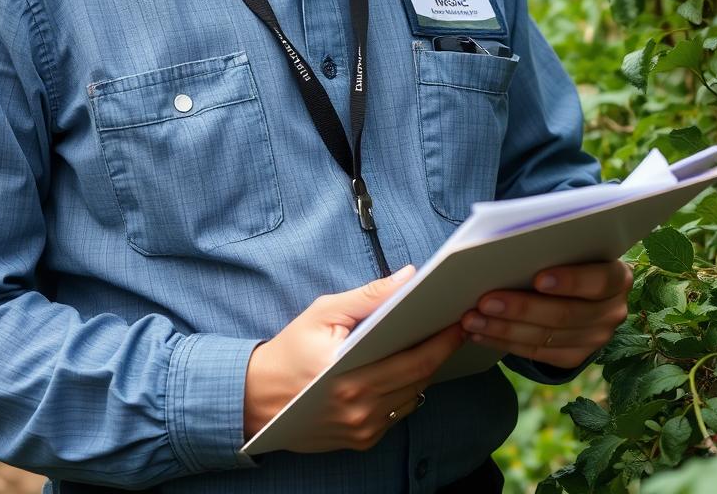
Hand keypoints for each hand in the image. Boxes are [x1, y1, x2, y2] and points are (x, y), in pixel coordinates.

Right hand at [244, 265, 464, 451]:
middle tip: (459, 327)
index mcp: (350, 375)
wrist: (257, 398)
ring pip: (413, 397)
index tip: (459, 319)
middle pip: (420, 378)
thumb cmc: (291, 349)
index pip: (414, 359)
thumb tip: (408, 277)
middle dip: (443, 351)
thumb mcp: (324, 312)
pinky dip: (408, 390)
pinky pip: (398, 413)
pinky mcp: (361, 440)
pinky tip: (411, 367)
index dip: (443, 341)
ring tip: (437, 343)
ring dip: (427, 372)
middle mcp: (359, 409)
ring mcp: (362, 429)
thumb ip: (369, 296)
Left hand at [460, 260, 632, 368]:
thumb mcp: (569, 245)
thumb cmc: (567, 254)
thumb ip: (553, 245)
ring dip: (504, 328)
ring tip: (471, 319)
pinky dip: (504, 342)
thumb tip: (511, 245)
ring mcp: (596, 338)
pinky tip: (479, 333)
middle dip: (521, 308)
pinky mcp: (574, 356)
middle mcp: (613, 311)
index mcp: (619, 276)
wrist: (578, 286)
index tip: (537, 278)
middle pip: (566, 314)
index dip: (570, 281)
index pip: (599, 281)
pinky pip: (536, 353)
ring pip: (546, 336)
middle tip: (485, 300)